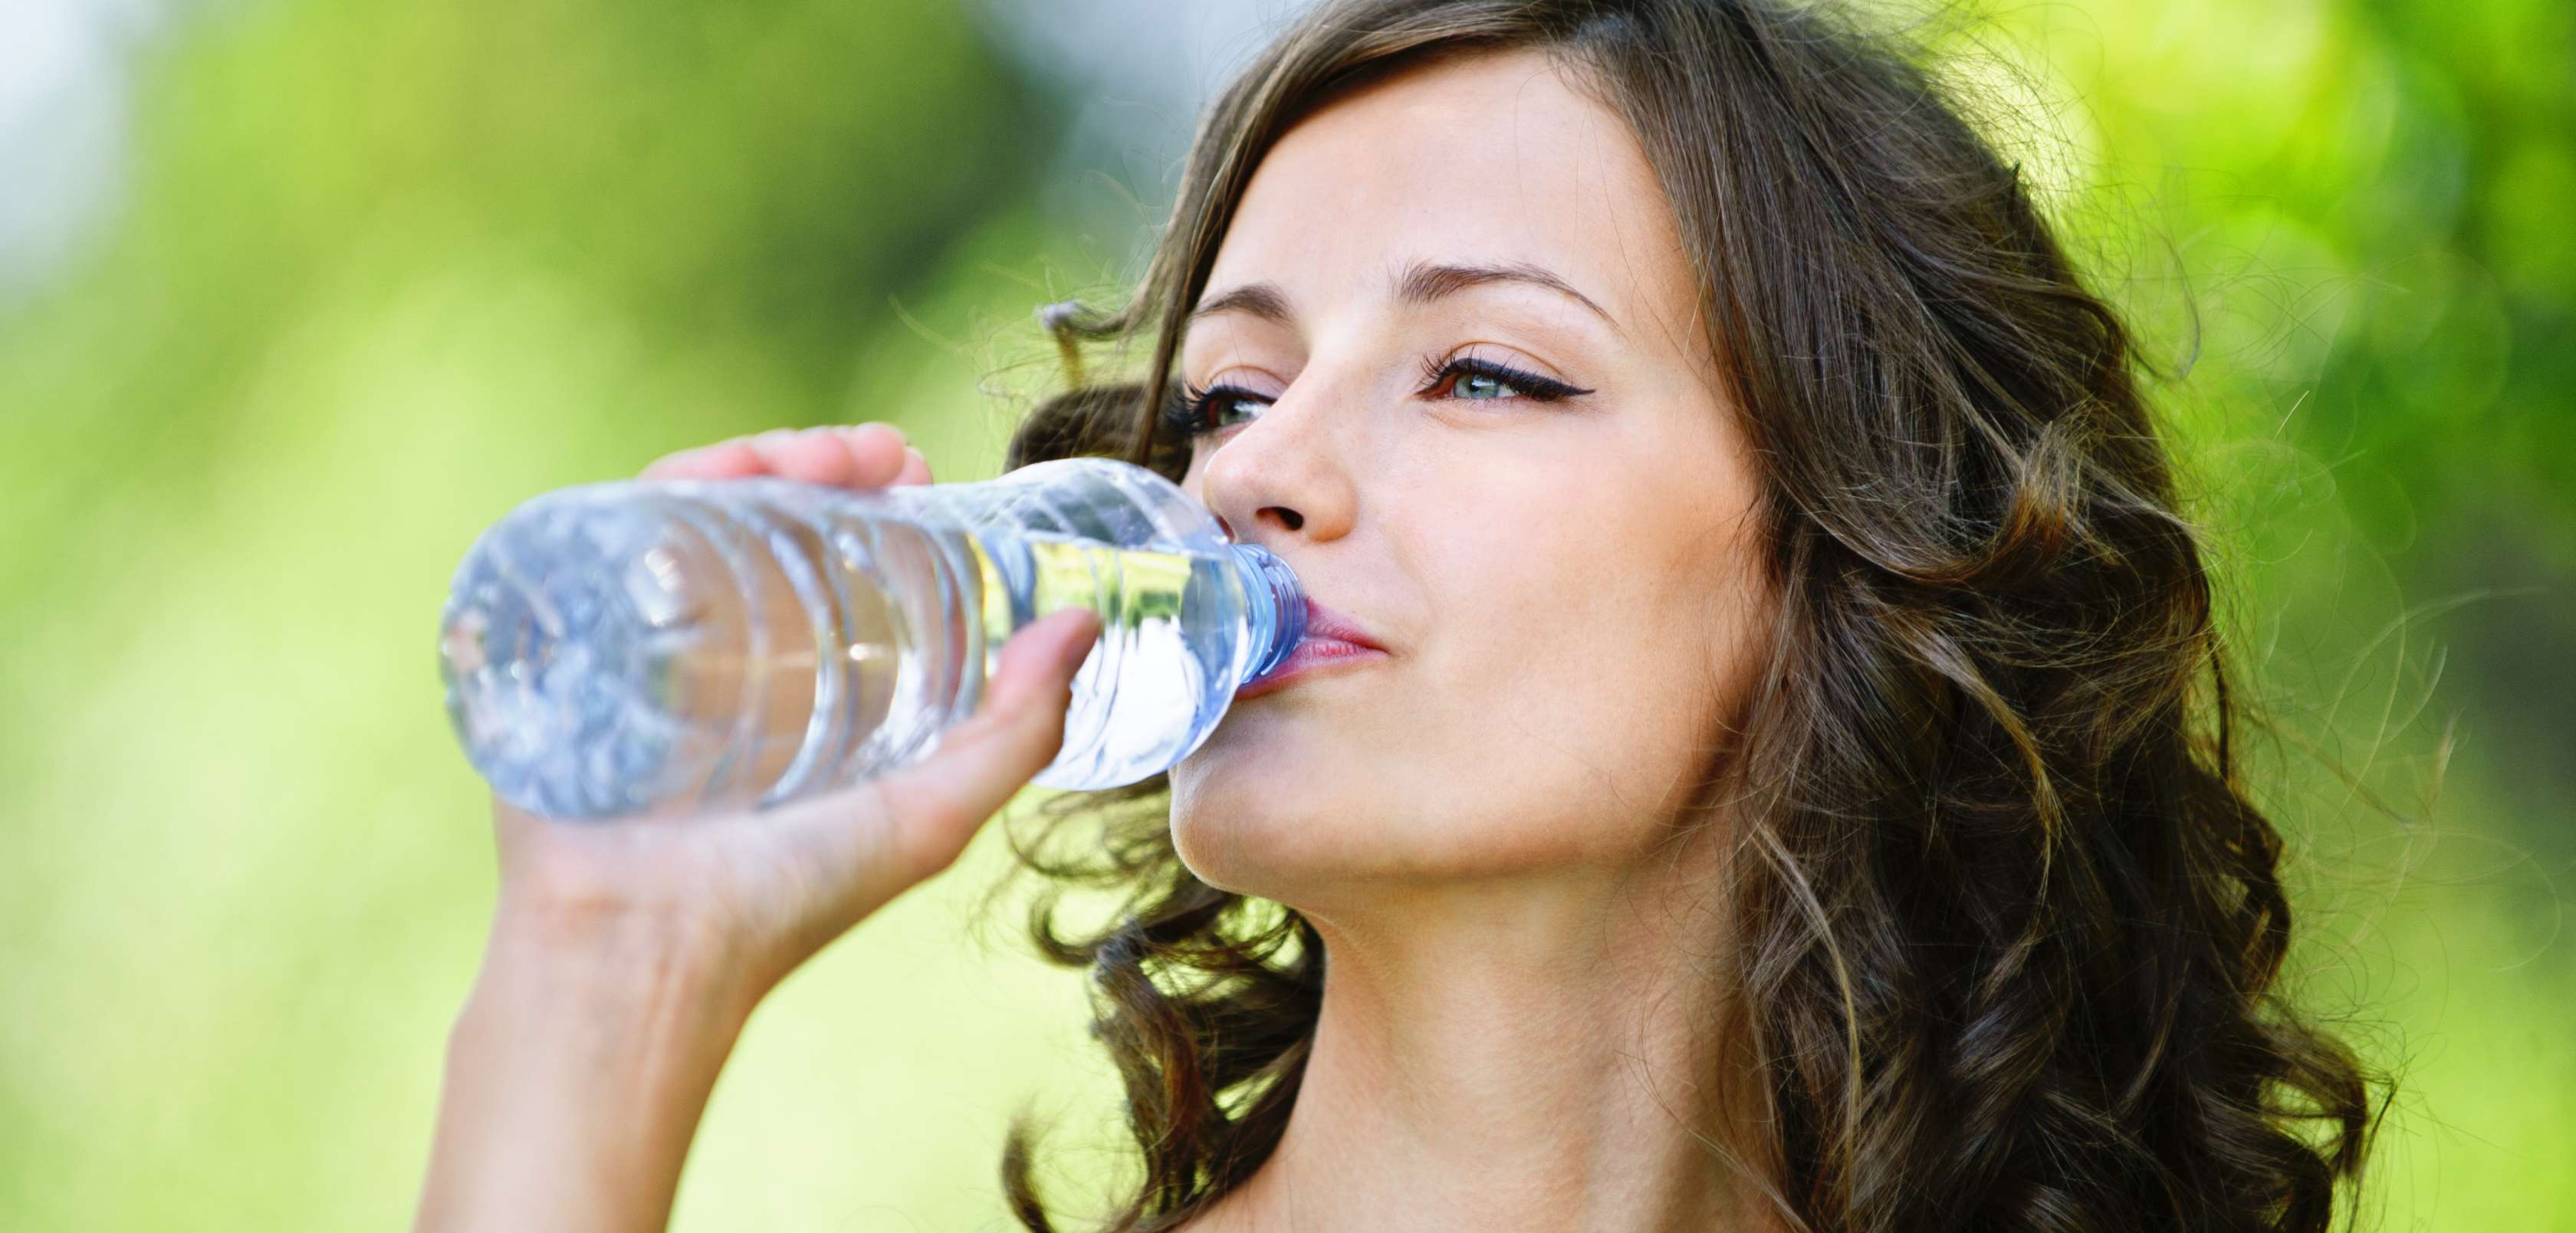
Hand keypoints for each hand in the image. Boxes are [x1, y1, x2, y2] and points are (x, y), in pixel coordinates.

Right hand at [492, 423, 1100, 1003]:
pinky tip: (723, 470)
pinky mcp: (569, 640)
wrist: (643, 951)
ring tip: (821, 454)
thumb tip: (1085, 622)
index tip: (917, 469)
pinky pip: (609, 536)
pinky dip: (667, 485)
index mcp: (791, 687)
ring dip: (757, 459)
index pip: (827, 558)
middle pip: (760, 519)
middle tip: (879, 454)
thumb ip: (1017, 730)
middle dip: (821, 463)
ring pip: (693, 511)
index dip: (873, 501)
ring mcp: (637, 642)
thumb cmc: (786, 902)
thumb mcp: (932, 812)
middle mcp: (714, 655)